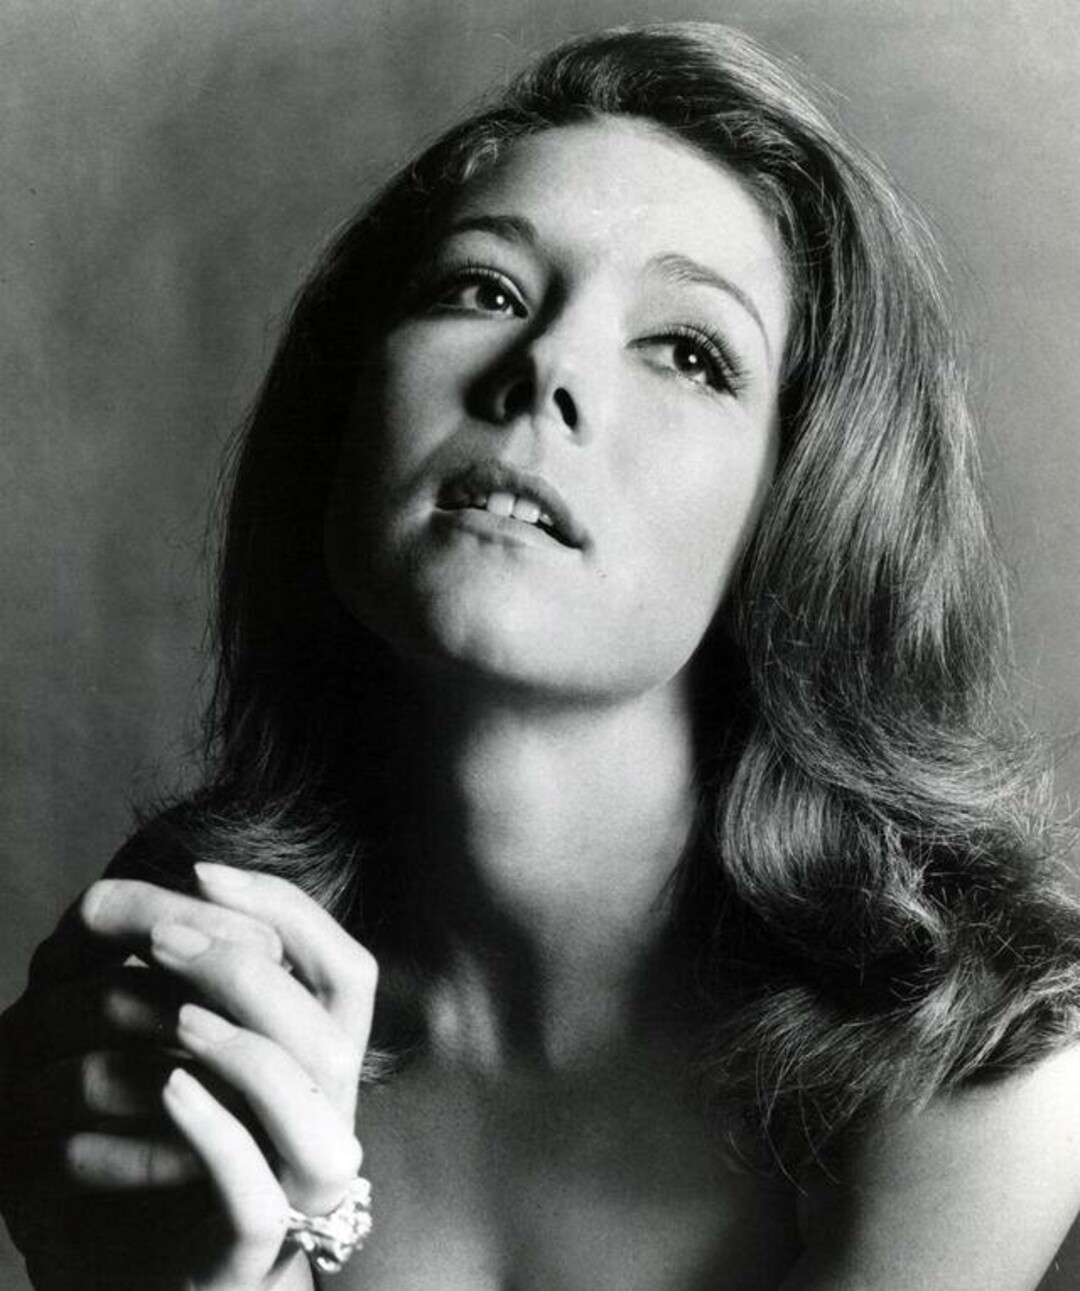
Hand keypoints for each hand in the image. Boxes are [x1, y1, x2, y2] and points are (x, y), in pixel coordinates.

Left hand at [151, 863, 376, 1289]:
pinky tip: (168, 1086)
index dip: (288, 910)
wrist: (154, 1263)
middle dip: (245, 966)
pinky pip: (255, 1193)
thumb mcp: (203, 1043)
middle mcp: (332, 1114)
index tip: (205, 872)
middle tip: (162, 935)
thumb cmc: (179, 1133)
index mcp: (330, 1058)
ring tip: (175, 1013)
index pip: (348, 967)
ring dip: (245, 1044)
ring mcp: (302, 1182)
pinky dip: (215, 1130)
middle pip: (329, 1025)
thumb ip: (218, 981)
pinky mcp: (254, 1245)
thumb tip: (188, 894)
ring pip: (311, 1107)